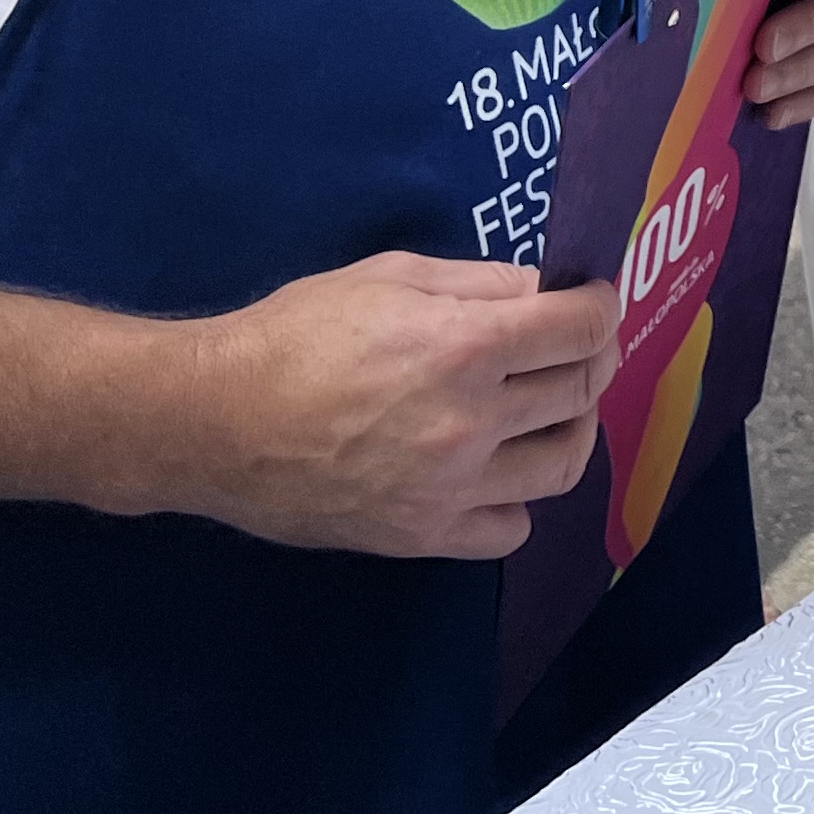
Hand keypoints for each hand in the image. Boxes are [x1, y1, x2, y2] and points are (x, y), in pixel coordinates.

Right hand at [176, 251, 616, 559]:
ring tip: (553, 408)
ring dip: (573, 428)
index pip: (579, 329)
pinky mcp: (424, 537)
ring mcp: (452, 488)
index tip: (594, 302)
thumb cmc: (293, 334)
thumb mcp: (388, 276)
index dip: (601, 309)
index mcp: (464, 347)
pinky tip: (500, 471)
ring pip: (563, 464)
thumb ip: (477, 283)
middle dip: (595, 359)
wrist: (212, 422)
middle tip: (580, 346)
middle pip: (579, 392)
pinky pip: (510, 528)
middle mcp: (471, 422)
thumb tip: (540, 292)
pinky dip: (519, 499)